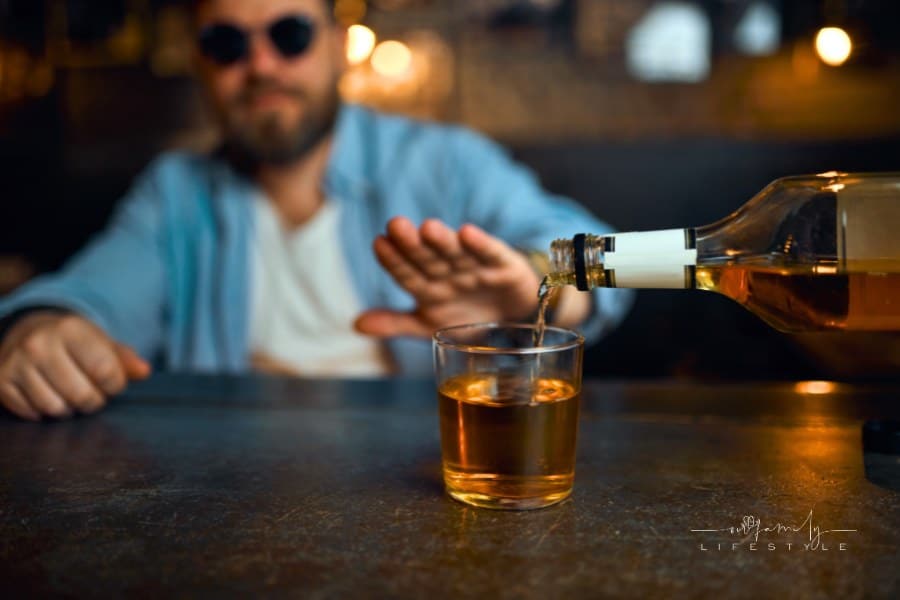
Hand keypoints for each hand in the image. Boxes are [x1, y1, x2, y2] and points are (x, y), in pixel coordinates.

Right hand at [0, 312, 150, 420]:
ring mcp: (17, 363)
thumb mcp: (102, 341)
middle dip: (94, 401)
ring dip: (69, 409)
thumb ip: (125, 358)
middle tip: (93, 393)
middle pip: (82, 395)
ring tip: (71, 394)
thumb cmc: (74, 342)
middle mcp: (40, 343)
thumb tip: (143, 371)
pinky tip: (49, 395)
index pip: (105, 371)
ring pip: (55, 408)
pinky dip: (44, 412)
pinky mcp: (1, 381)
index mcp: (71, 328)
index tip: (112, 383)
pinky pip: (32, 413)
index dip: (115, 385)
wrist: (29, 331)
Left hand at [355, 217, 542, 338]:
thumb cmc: (465, 317)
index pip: (405, 272)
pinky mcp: (503, 266)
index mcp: (427, 286)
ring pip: (455, 253)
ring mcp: (474, 268)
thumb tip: (355, 324)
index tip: (379, 243)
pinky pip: (490, 253)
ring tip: (428, 228)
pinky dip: (480, 244)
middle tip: (395, 225)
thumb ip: (394, 323)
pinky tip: (468, 233)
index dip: (393, 260)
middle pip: (427, 258)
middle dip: (412, 244)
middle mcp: (448, 272)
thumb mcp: (428, 326)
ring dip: (443, 241)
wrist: (512, 319)